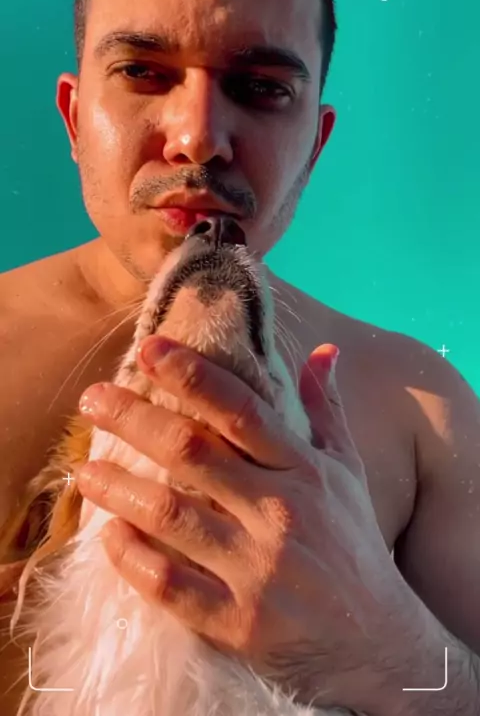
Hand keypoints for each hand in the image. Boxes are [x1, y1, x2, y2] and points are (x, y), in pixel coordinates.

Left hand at [76, 338, 411, 711]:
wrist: (379, 645)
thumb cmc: (353, 545)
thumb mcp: (348, 472)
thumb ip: (328, 410)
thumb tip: (325, 351)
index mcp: (304, 470)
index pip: (240, 409)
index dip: (191, 375)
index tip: (148, 349)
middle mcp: (281, 513)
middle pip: (192, 452)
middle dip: (134, 418)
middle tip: (92, 399)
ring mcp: (258, 570)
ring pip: (170, 514)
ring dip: (118, 488)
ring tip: (85, 471)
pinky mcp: (238, 623)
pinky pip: (168, 584)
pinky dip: (132, 558)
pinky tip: (110, 536)